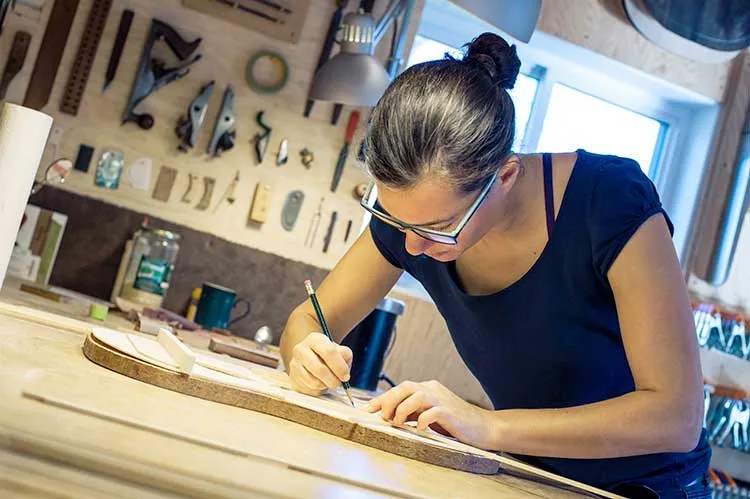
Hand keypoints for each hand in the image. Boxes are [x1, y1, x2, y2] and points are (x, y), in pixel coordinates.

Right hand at [288, 332, 352, 395]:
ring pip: (314, 382)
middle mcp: (301, 350)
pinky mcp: (293, 378)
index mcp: (315, 339)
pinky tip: (321, 383)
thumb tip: (343, 369)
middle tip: (339, 383)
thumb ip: (345, 356)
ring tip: (330, 381)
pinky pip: (309, 389)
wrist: (312, 359)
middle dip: (333, 380)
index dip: (339, 367)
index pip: (328, 352)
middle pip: (319, 369)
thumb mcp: (340, 350)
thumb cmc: (329, 355)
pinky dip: (319, 390)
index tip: (346, 376)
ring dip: (326, 385)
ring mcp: (295, 364)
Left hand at [367, 380, 495, 448]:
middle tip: (382, 416)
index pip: (399, 388)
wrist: (484, 427)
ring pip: (416, 395)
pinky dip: (422, 419)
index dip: (382, 398)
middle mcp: (433, 389)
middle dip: (389, 401)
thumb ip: (413, 412)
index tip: (368, 409)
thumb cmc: (455, 423)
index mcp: (427, 388)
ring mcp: (442, 399)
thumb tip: (389, 416)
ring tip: (397, 423)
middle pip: (405, 387)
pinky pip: (432, 412)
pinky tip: (419, 428)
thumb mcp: (429, 415)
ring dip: (402, 409)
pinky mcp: (450, 412)